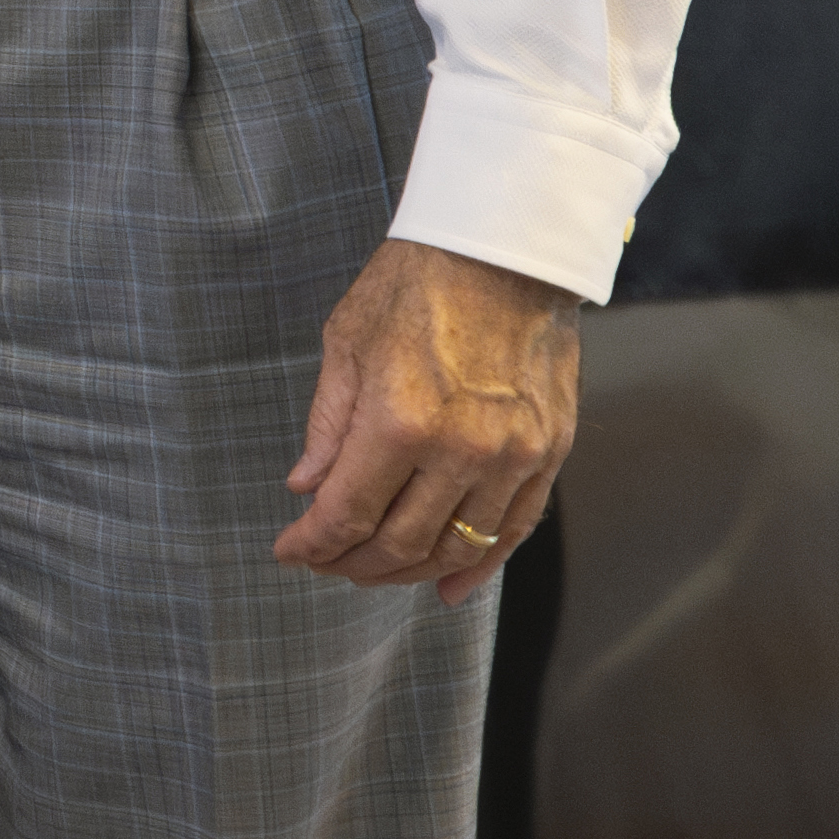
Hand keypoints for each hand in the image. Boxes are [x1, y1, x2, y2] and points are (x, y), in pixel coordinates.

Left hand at [277, 236, 577, 596]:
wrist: (503, 250)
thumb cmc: (416, 285)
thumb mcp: (346, 344)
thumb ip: (328, 427)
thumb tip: (305, 487)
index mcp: (399, 420)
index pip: (347, 511)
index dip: (313, 543)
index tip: (289, 552)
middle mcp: (460, 449)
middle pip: (400, 541)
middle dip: (353, 563)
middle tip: (327, 563)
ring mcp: (511, 456)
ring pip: (456, 547)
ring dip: (409, 571)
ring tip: (374, 572)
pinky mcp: (548, 454)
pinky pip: (514, 529)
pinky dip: (480, 566)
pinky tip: (449, 588)